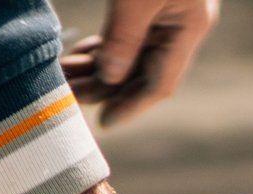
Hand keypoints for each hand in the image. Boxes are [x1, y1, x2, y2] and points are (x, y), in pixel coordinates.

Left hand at [62, 0, 219, 127]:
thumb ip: (123, 39)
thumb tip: (109, 79)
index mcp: (189, 26)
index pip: (160, 83)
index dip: (131, 106)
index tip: (102, 123)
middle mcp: (181, 24)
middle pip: (142, 73)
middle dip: (104, 88)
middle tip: (66, 99)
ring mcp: (166, 12)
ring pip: (129, 55)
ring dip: (96, 69)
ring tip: (63, 79)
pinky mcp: (148, 2)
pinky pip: (125, 35)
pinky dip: (101, 48)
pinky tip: (77, 57)